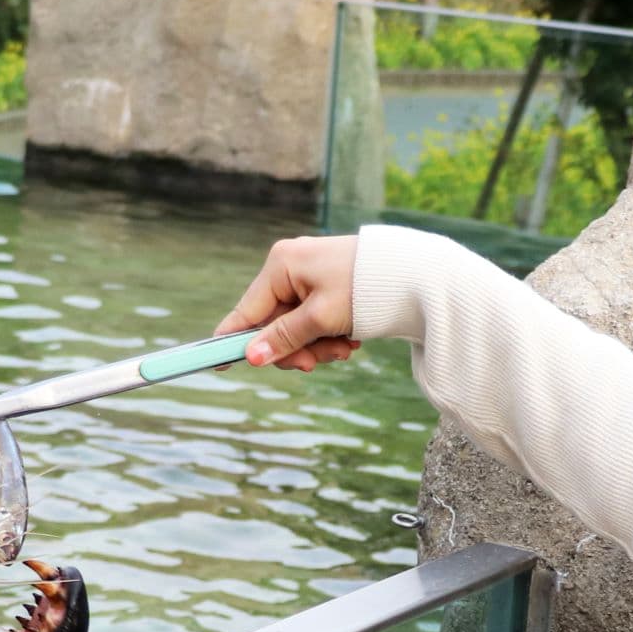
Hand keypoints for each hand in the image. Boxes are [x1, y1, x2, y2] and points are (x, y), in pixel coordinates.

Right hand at [220, 235, 359, 371]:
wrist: (414, 274)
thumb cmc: (364, 288)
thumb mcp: (320, 318)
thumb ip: (284, 338)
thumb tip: (251, 357)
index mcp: (281, 266)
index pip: (246, 311)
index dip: (234, 340)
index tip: (218, 365)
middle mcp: (290, 267)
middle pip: (274, 325)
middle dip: (296, 348)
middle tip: (316, 364)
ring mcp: (309, 277)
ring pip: (297, 328)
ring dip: (317, 346)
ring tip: (345, 348)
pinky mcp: (326, 286)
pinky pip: (314, 321)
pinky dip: (329, 335)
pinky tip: (350, 339)